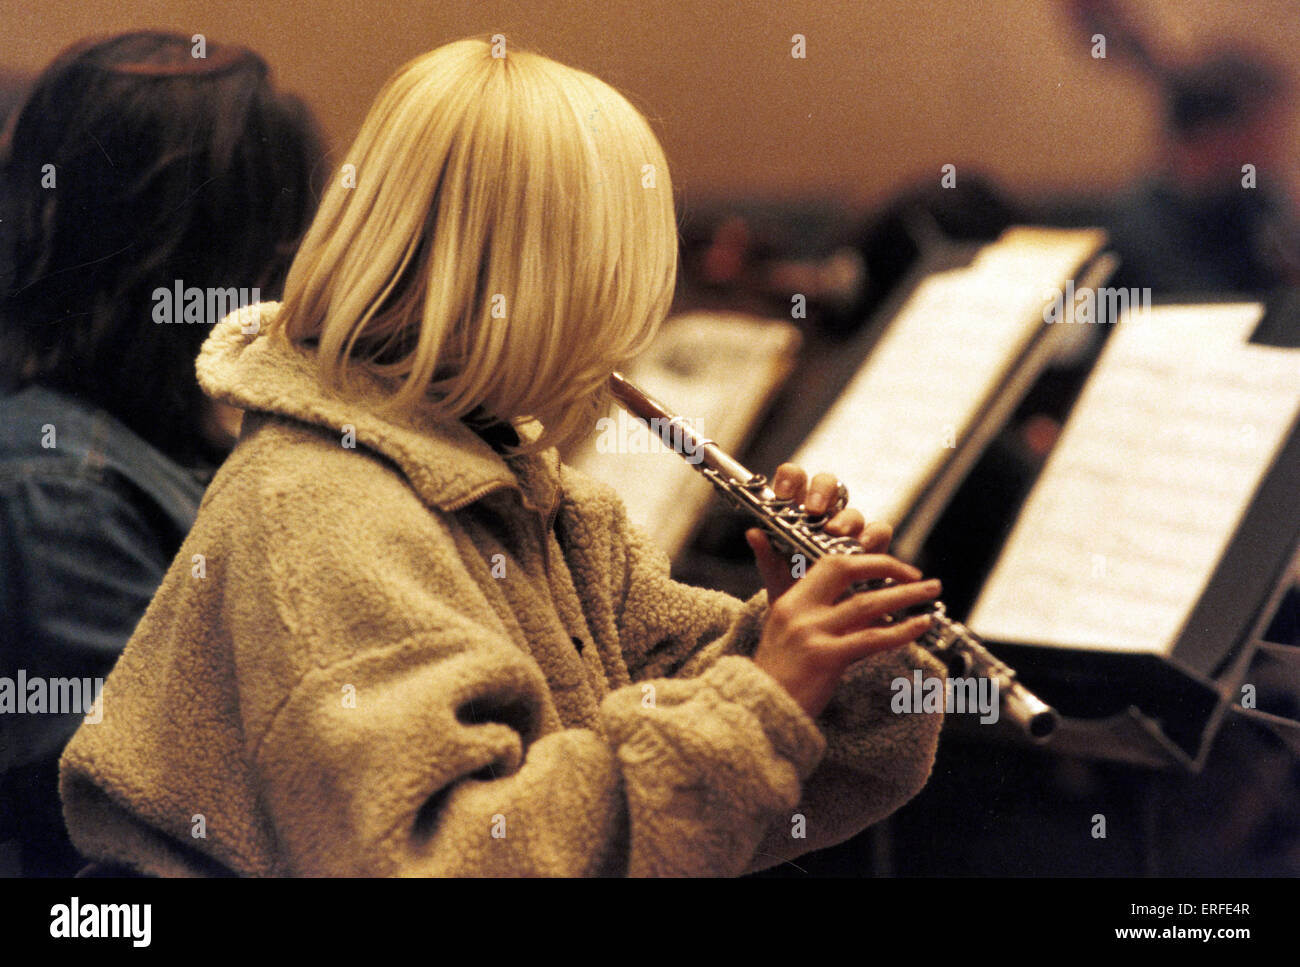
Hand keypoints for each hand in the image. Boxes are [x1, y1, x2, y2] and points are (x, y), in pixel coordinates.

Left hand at [745, 463, 889, 602]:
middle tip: (813, 510)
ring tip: (836, 533)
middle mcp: (824, 515)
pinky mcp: (871, 546)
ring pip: (852, 510)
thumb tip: (752, 533)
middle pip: (827, 485)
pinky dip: (873, 536)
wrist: (811, 622)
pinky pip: (879, 531)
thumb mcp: (773, 574)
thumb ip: (765, 554)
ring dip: (845, 518)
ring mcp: (849, 529)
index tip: (784, 494)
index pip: (795, 479)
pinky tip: (864, 545)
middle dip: (821, 492)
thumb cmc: (790, 589)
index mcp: (796, 511)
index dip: (791, 479)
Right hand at [745, 464, 940, 719]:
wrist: (761, 711)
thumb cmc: (779, 676)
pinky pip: (872, 639)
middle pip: (846, 569)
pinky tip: (920, 625)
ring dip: (905, 594)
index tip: (889, 566)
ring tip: (931, 591)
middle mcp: (799, 611)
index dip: (864, 558)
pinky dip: (902, 629)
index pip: (829, 563)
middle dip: (887, 566)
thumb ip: (818, 613)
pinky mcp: (825, 658)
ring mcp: (811, 633)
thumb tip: (850, 599)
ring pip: (867, 603)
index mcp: (791, 601)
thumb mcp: (787, 633)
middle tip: (917, 573)